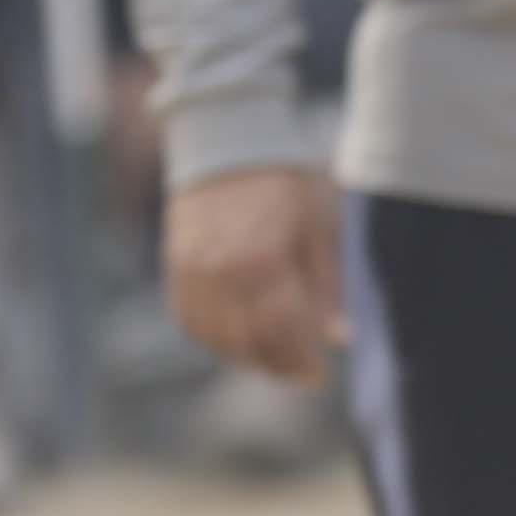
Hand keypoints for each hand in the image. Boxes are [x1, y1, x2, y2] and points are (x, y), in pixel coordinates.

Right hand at [165, 164, 348, 387]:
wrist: (229, 138)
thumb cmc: (285, 181)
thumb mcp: (318, 229)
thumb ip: (326, 288)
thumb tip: (340, 340)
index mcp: (263, 261)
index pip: (281, 332)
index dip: (301, 362)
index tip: (318, 377)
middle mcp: (221, 270)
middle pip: (247, 341)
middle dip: (277, 366)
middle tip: (299, 375)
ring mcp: (192, 268)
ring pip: (215, 337)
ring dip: (244, 357)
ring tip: (272, 360)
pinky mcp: (175, 264)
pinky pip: (188, 319)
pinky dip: (211, 339)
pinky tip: (235, 341)